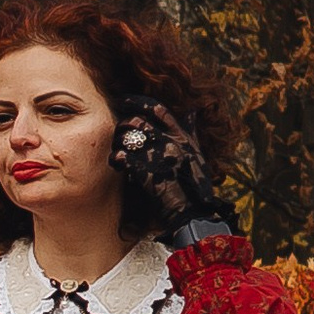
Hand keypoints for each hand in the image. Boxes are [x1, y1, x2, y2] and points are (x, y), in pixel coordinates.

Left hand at [114, 100, 222, 237]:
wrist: (193, 213)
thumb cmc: (195, 186)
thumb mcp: (197, 154)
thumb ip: (191, 132)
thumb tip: (192, 111)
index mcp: (181, 137)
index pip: (158, 109)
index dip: (138, 101)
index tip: (124, 100)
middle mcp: (170, 142)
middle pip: (138, 121)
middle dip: (123, 124)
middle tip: (118, 132)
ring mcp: (158, 157)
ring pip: (128, 137)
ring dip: (118, 142)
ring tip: (117, 150)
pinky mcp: (147, 173)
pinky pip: (123, 157)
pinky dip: (116, 158)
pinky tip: (116, 163)